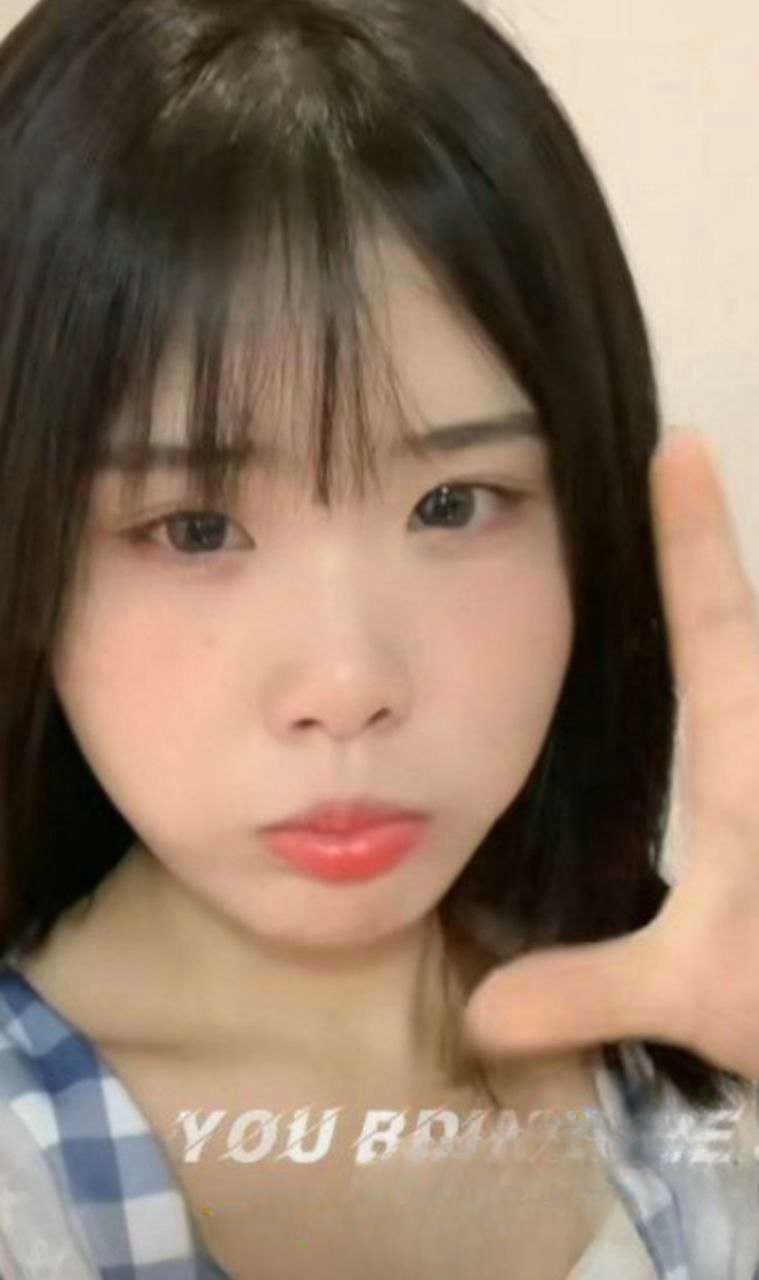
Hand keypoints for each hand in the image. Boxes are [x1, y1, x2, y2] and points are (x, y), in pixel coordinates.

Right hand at [463, 428, 758, 1080]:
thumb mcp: (694, 994)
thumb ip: (586, 989)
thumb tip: (476, 1018)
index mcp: (746, 756)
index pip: (713, 623)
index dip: (693, 534)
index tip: (682, 445)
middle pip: (748, 629)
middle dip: (712, 549)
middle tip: (676, 470)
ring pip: (753, 671)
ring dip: (728, 614)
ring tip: (685, 555)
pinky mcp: (755, 806)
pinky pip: (745, 714)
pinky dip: (736, 681)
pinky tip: (709, 711)